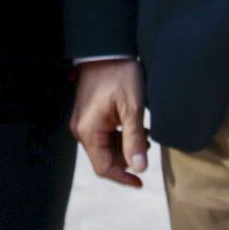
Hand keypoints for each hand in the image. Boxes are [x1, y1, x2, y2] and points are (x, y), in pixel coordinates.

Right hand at [70, 60, 146, 187]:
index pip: (104, 168)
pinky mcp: (87, 114)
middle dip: (127, 158)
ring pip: (105, 146)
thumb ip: (134, 140)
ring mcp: (82, 121)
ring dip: (124, 146)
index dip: (123, 178)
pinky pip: (103, 134)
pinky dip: (119, 135)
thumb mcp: (132, 107)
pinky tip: (135, 126)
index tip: (141, 181)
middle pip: (104, 158)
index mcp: (88, 131)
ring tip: (144, 134)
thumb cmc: (120, 74)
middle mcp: (81, 129)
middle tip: (147, 146)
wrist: (106, 48)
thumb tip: (139, 169)